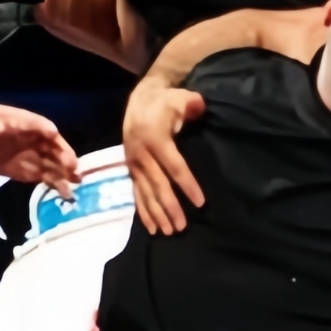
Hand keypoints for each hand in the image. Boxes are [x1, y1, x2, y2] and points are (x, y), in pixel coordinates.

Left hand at [0, 97, 76, 190]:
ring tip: (72, 190)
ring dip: (63, 177)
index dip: (61, 147)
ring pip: (52, 167)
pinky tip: (63, 192)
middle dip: (66, 164)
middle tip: (76, 176)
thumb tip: (47, 131)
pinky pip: (42, 176)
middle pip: (55, 153)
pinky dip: (52, 184)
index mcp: (32, 126)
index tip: (70, 158)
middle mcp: (37, 141)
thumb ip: (15, 124)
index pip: (50, 136)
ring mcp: (32, 156)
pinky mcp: (25, 170)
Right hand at [121, 79, 207, 233]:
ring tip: (169, 232)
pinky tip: (152, 228)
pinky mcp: (131, 170)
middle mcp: (141, 154)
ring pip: (145, 193)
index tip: (200, 203)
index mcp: (155, 138)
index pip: (174, 166)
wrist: (140, 102)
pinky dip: (143, 212)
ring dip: (157, 214)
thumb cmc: (165, 102)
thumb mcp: (180, 99)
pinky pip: (136, 194)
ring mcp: (134, 164)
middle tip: (182, 227)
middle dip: (170, 207)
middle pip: (158, 184)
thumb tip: (200, 108)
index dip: (187, 185)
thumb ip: (192, 105)